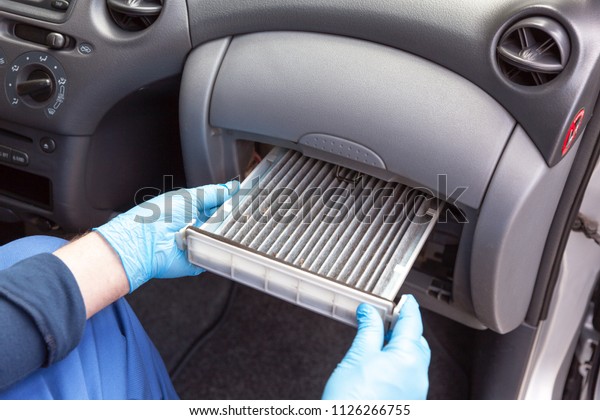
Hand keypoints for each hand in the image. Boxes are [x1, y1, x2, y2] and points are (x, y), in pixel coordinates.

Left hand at [94, 182, 237, 291]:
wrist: (144, 243)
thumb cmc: (157, 217)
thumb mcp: (189, 197)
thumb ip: (213, 193)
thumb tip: (231, 187)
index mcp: (193, 209)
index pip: (219, 205)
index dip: (232, 201)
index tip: (246, 198)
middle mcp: (197, 227)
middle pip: (225, 222)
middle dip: (234, 217)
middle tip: (243, 212)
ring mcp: (200, 244)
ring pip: (225, 238)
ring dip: (228, 233)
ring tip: (226, 226)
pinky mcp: (201, 260)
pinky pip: (217, 256)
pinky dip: (221, 250)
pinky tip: (219, 242)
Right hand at [322, 295, 429, 399]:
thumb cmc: (352, 403)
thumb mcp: (358, 356)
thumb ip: (368, 330)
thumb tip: (370, 313)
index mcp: (409, 358)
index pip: (413, 323)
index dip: (407, 307)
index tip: (405, 299)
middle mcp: (418, 375)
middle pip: (416, 341)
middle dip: (404, 327)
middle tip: (386, 316)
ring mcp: (415, 391)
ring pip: (413, 359)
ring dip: (400, 345)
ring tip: (379, 338)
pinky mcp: (407, 403)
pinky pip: (408, 375)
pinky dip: (398, 363)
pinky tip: (380, 362)